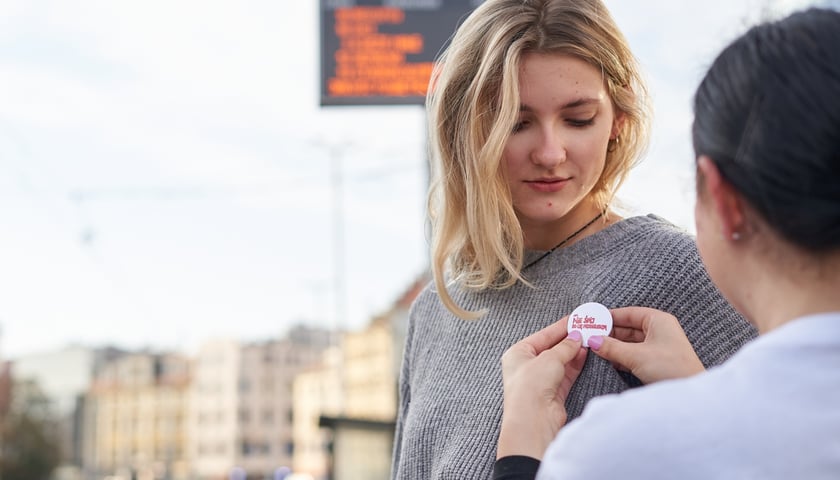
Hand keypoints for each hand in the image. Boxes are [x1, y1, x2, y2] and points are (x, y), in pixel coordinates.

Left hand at [497, 317, 586, 459]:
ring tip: (589, 339)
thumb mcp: (549, 358)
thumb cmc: (531, 387)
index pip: (542, 335)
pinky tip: (585, 354)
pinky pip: (566, 374)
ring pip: (560, 361)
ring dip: (574, 352)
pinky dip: (575, 365)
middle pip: (552, 348)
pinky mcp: (553, 393)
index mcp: (518, 354)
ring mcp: (540, 381)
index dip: (560, 327)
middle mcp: (527, 367)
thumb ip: (564, 346)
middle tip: (587, 328)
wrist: (533, 421)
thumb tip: (576, 337)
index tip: (575, 319)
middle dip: (569, 340)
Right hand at [588, 306, 704, 383]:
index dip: (610, 317)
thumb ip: (612, 347)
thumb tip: (592, 340)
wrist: (690, 396)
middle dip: (610, 333)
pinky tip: (608, 360)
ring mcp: (658, 347)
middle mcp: (659, 331)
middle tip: (590, 337)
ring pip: (630, 342)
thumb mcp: (636, 356)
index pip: (629, 313)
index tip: (593, 321)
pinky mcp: (656, 361)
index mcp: (658, 321)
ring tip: (595, 349)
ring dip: (614, 346)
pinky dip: (621, 356)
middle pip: (628, 328)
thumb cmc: (670, 368)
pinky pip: (634, 354)